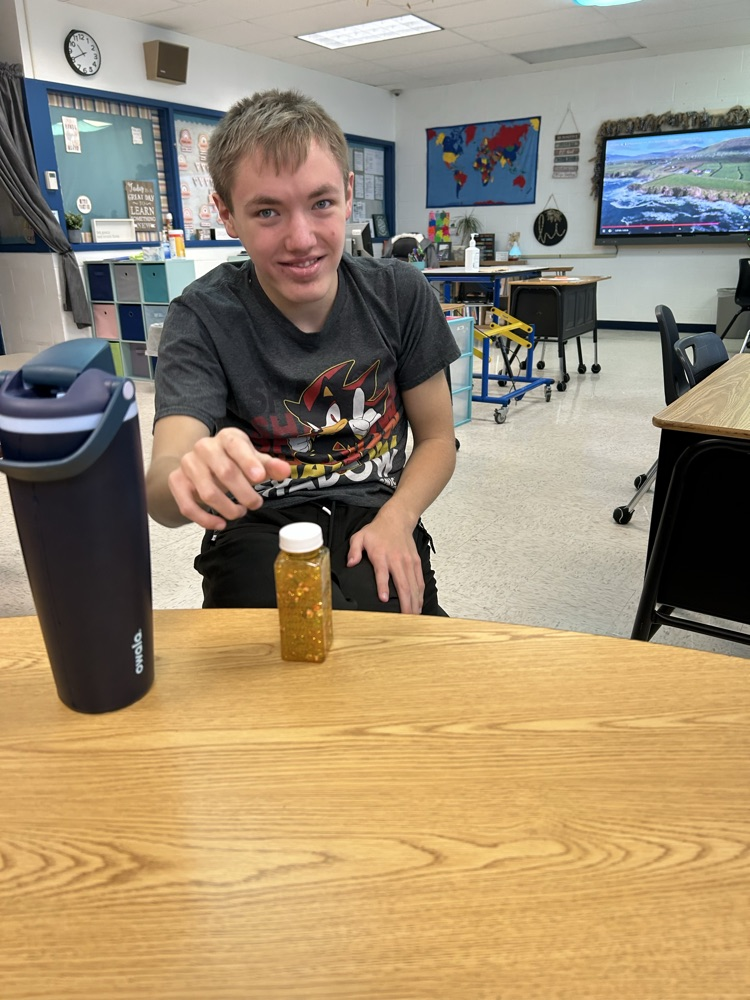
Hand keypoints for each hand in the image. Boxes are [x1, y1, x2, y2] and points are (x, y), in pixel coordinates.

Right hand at [168, 428, 290, 530]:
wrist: (200, 464)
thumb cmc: (233, 461)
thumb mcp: (253, 460)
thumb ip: (269, 466)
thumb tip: (286, 471)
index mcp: (227, 437)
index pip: (236, 446)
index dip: (248, 462)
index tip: (260, 478)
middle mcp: (204, 447)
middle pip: (224, 472)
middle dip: (244, 493)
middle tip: (255, 504)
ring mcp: (188, 463)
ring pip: (207, 492)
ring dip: (227, 508)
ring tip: (239, 512)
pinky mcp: (176, 481)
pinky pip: (187, 505)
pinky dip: (204, 519)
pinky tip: (220, 524)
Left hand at [347, 509, 423, 613]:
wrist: (397, 519)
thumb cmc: (378, 531)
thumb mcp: (359, 537)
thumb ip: (353, 550)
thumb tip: (350, 563)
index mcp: (382, 556)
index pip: (382, 573)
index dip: (383, 586)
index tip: (383, 599)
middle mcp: (397, 560)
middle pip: (403, 584)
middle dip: (405, 602)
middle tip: (404, 618)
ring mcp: (409, 562)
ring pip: (413, 585)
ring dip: (414, 601)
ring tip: (414, 616)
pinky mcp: (416, 563)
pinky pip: (419, 581)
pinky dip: (420, 593)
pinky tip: (419, 604)